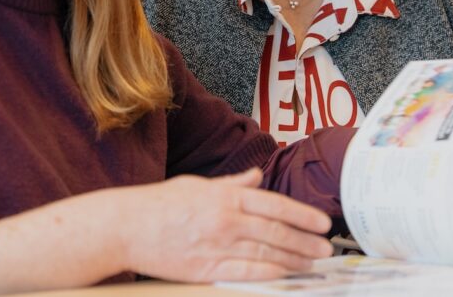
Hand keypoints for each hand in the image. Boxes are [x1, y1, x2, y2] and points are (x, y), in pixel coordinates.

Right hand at [121, 168, 333, 282]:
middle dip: (305, 240)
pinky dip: (269, 274)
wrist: (126, 227)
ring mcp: (217, 245)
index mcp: (226, 196)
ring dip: (294, 259)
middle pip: (276, 232)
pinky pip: (246, 272)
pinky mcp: (207, 268)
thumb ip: (232, 183)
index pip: (275, 205)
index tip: (321, 222)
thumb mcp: (199, 184)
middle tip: (326, 247)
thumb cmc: (159, 204)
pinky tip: (286, 275)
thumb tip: (256, 176)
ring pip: (266, 254)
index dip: (302, 215)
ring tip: (313, 263)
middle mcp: (226, 219)